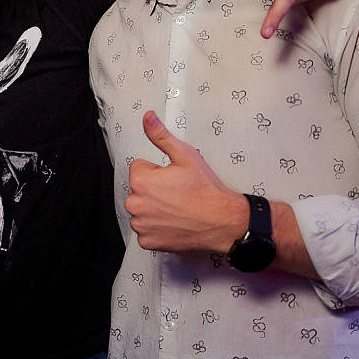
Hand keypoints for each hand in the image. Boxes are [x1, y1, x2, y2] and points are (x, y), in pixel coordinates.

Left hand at [126, 111, 247, 254]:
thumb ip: (161, 136)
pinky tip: (174, 222)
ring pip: (141, 209)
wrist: (223, 221)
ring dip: (154, 208)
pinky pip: (145, 229)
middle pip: (138, 190)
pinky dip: (157, 227)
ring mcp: (140, 225)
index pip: (139, 168)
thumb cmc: (206, 190)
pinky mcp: (147, 242)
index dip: (157, 171)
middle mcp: (135, 205)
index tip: (173, 178)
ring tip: (177, 208)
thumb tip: (147, 117)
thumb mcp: (185, 155)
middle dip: (153, 189)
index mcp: (140, 182)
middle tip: (177, 193)